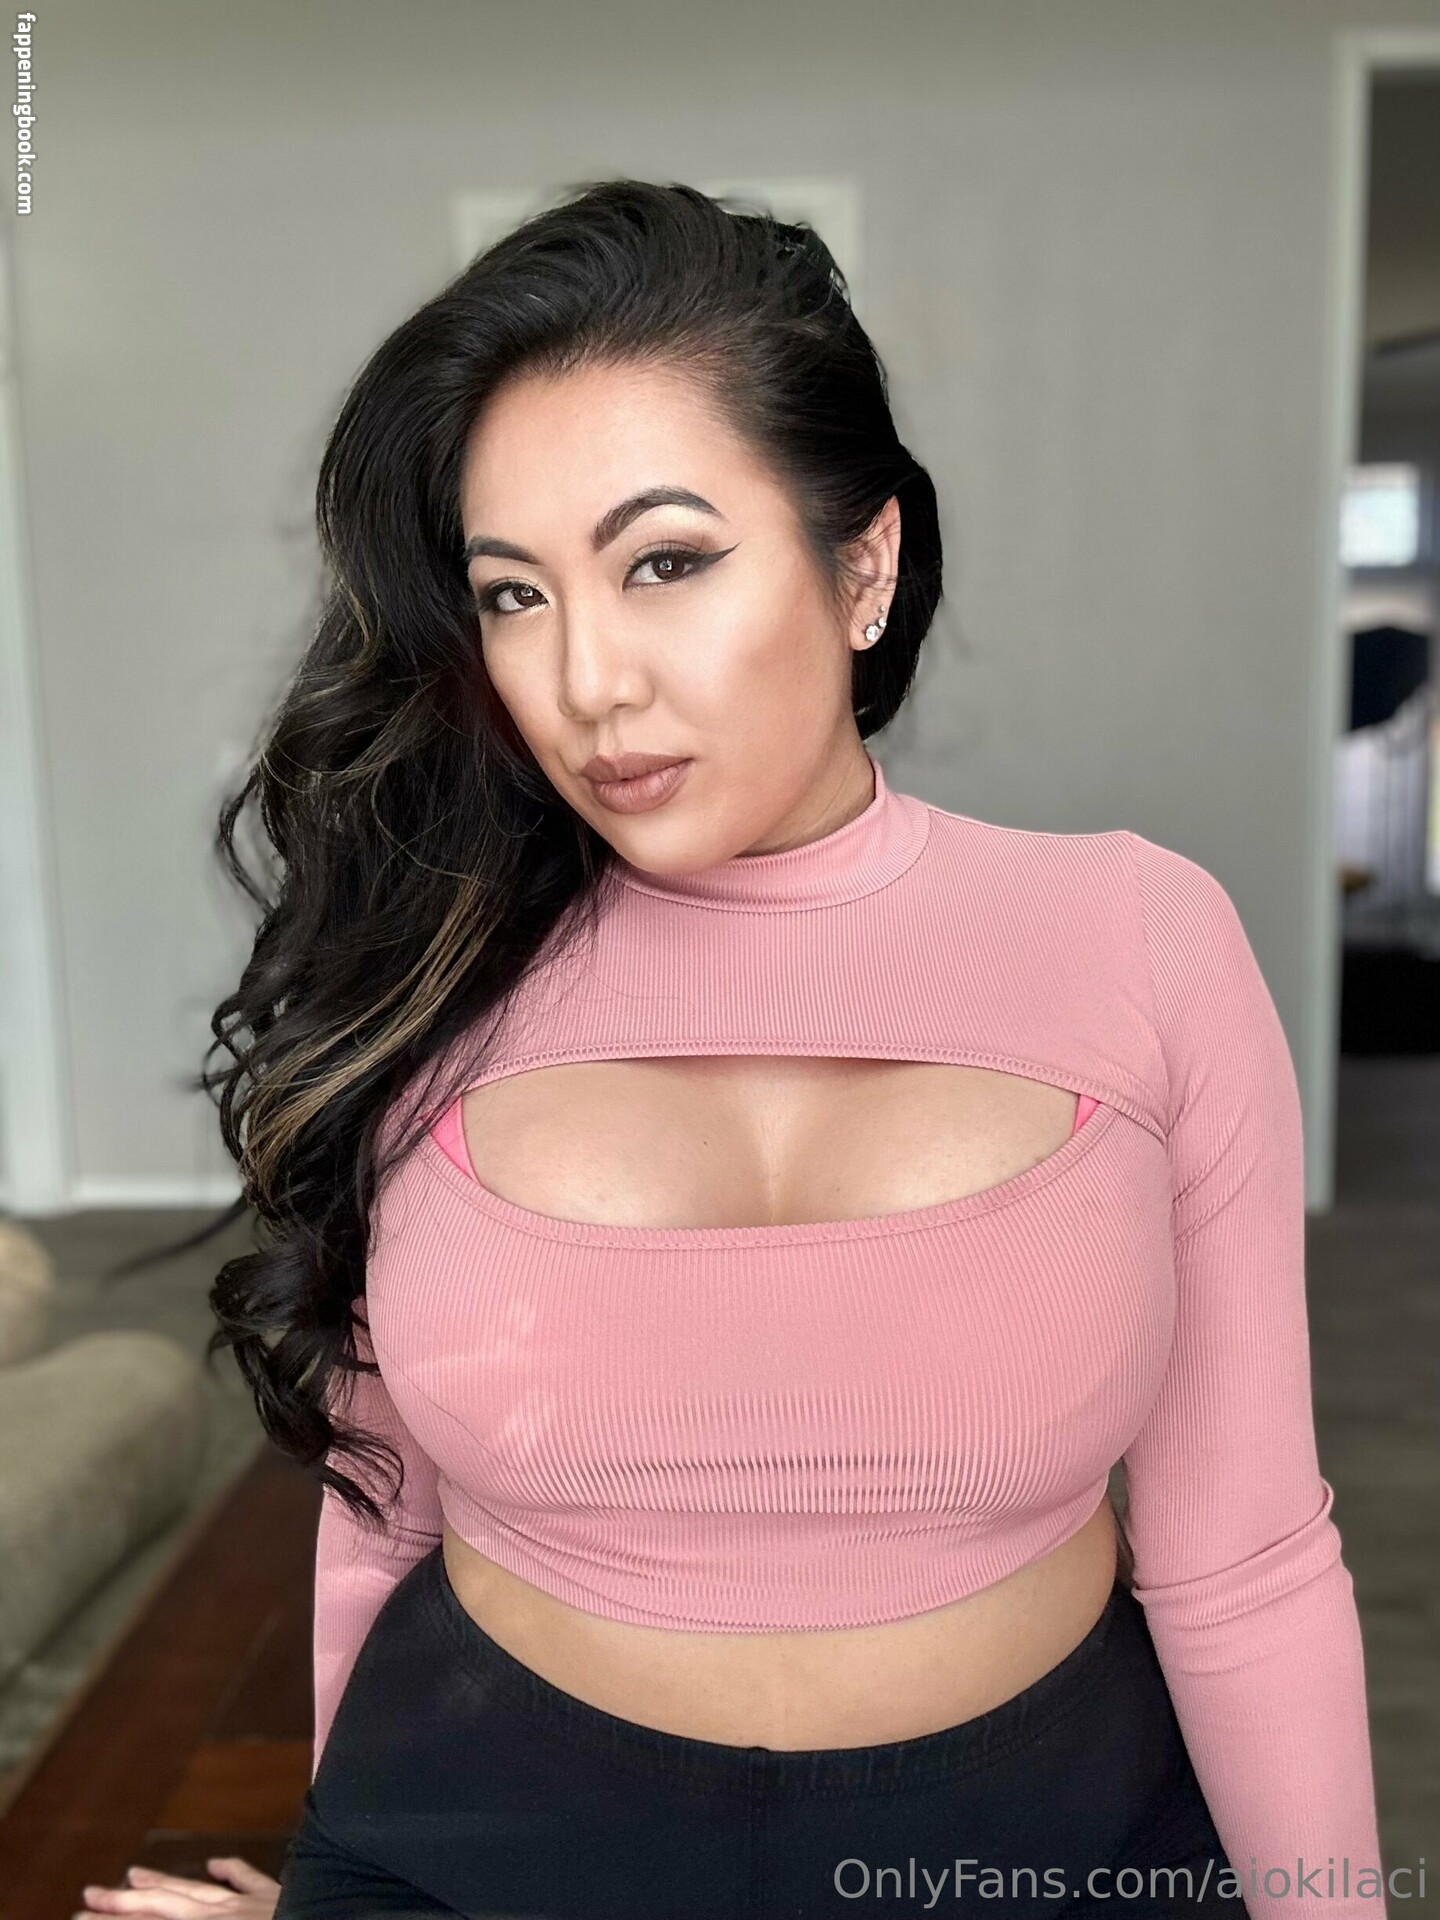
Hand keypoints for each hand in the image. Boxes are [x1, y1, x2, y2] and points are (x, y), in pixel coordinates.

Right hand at [73, 1855, 280, 1917]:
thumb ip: (197, 1913)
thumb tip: (194, 1894)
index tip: (82, 1914)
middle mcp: (221, 1917)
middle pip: (164, 1907)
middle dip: (123, 1904)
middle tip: (88, 1896)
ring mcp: (250, 1905)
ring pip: (199, 1889)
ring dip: (165, 1882)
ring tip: (134, 1874)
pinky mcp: (277, 1899)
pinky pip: (250, 1880)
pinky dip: (230, 1870)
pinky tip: (215, 1862)